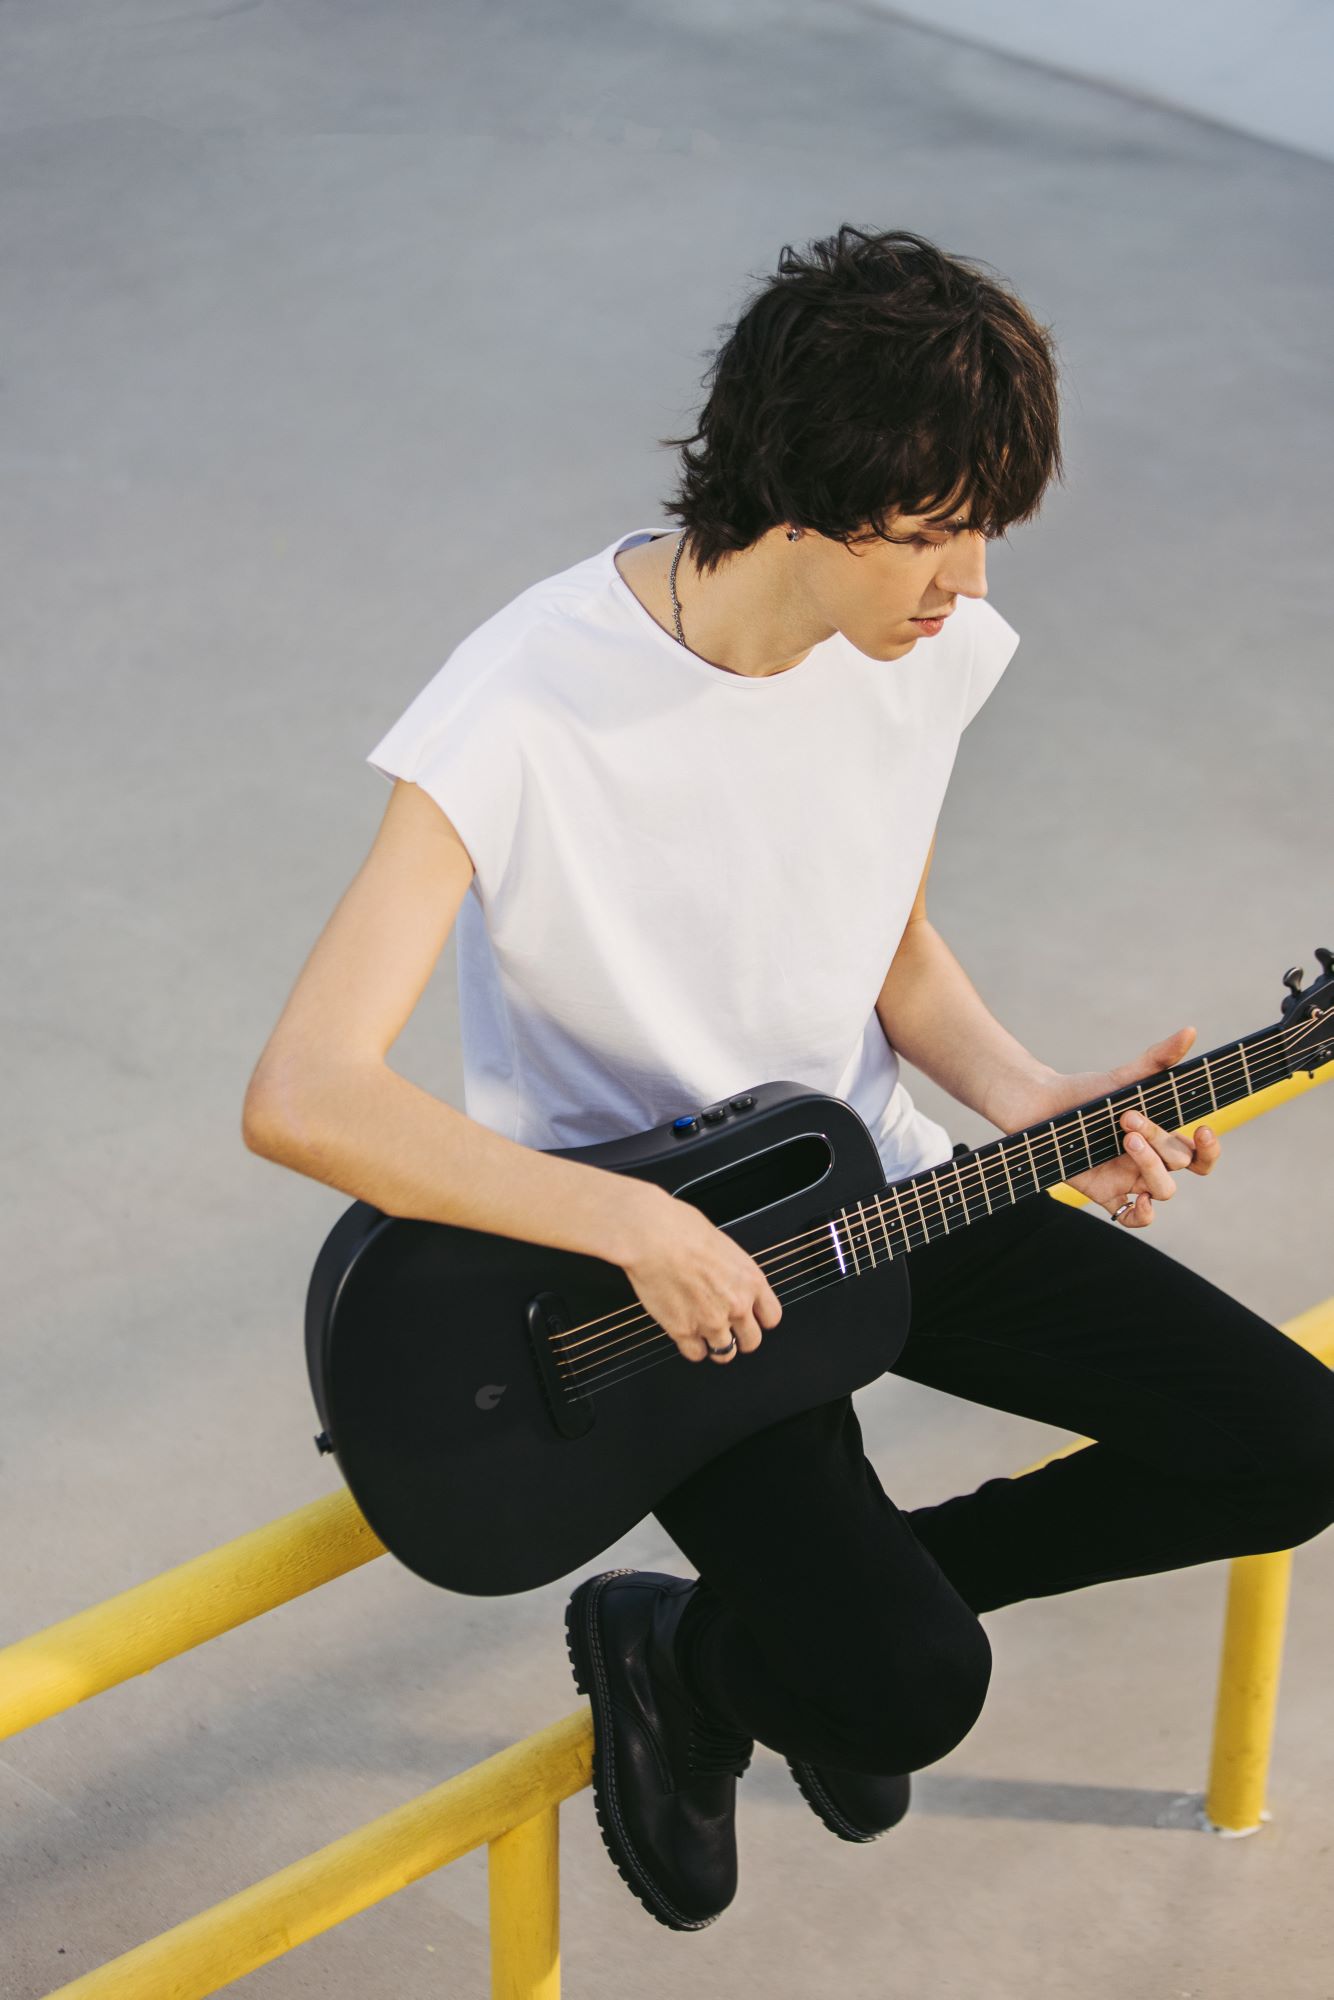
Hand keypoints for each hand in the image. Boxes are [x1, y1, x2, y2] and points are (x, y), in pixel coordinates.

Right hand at [620, 1187, 782, 1362]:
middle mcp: (736, 1305)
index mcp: (750, 1280)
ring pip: (725, 1353)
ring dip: (716, 1346)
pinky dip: (692, 1348)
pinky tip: (686, 1335)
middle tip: (729, 1330)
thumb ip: (731, 1270)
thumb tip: (726, 1276)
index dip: (760, 1319)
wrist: (653, 1237)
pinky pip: (695, 1354)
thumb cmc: (681, 1229)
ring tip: (705, 1334)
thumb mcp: (723, 1245)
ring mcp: (711, 1322)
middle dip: (741, 1337)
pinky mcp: (683, 1330)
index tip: (752, 1318)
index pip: (771, 1317)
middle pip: (752, 1341)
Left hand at [1015, 1025, 1222, 1227]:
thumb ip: (1158, 1059)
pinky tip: (1141, 1202)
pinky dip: (1143, 1216)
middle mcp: (1150, 1162)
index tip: (1204, 1129)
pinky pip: (1132, 1217)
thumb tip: (1189, 1031)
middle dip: (1159, 1140)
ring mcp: (1129, 1180)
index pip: (1200, 1154)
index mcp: (1161, 1138)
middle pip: (1178, 1163)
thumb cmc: (1085, 1093)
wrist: (1041, 1106)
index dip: (1211, 1149)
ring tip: (1126, 1141)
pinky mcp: (1105, 1194)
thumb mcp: (1123, 1077)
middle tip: (1127, 1118)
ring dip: (1152, 1168)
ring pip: (1163, 1190)